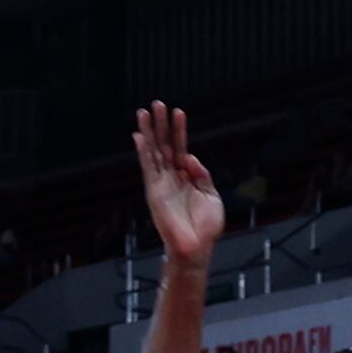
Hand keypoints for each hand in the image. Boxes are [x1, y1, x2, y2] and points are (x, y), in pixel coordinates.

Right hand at [132, 103, 223, 269]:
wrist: (196, 248)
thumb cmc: (205, 228)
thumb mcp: (212, 196)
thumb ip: (203, 175)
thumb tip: (190, 157)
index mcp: (187, 179)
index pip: (181, 148)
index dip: (180, 131)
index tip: (178, 112)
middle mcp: (172, 178)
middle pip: (164, 145)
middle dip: (161, 124)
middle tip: (157, 104)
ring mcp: (162, 184)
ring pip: (154, 152)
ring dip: (150, 131)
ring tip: (146, 111)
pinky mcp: (154, 192)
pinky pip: (147, 167)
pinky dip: (143, 152)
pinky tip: (139, 136)